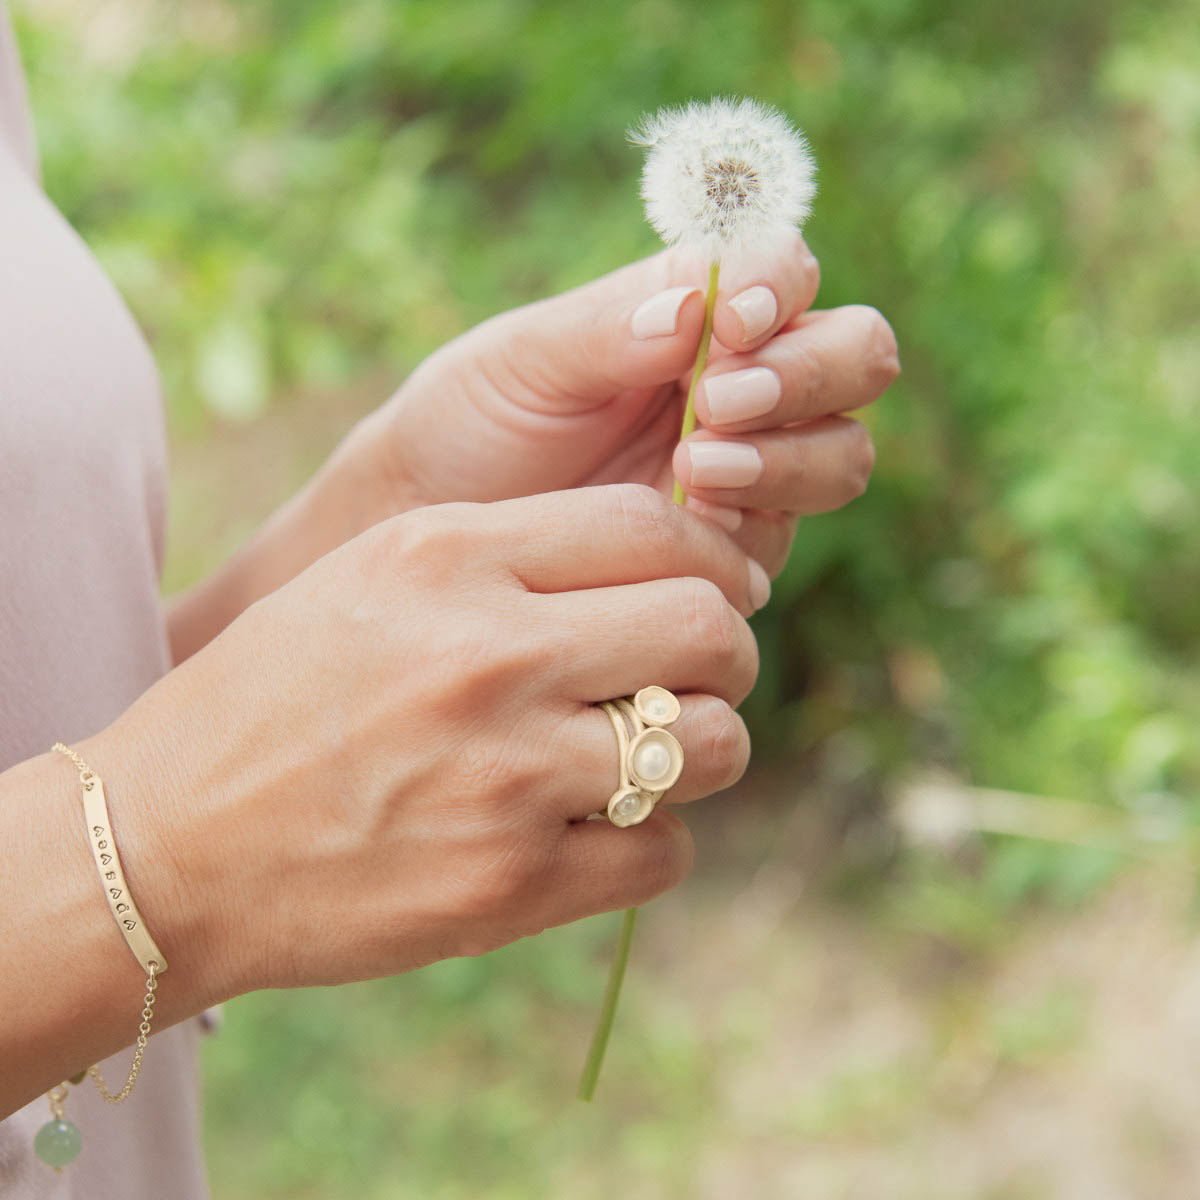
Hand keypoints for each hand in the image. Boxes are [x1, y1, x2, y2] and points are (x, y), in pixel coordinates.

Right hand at [101, 485, 762, 993]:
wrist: (166, 844)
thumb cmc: (272, 697)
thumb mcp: (375, 577)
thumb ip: (515, 558)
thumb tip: (665, 569)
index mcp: (448, 558)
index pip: (654, 527)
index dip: (712, 558)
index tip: (715, 589)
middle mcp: (488, 657)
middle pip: (709, 629)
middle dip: (726, 650)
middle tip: (695, 671)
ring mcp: (506, 778)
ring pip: (713, 744)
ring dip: (703, 747)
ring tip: (644, 753)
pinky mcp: (508, 887)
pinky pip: (666, 852)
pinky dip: (650, 840)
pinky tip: (591, 829)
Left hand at [351, 232, 898, 576]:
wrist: (442, 525)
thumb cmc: (475, 423)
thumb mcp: (525, 362)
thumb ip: (609, 329)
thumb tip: (696, 307)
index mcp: (701, 313)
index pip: (790, 273)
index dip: (784, 288)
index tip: (733, 324)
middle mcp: (747, 383)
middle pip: (857, 356)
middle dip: (807, 376)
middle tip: (717, 407)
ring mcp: (754, 468)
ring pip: (843, 453)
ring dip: (788, 458)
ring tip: (694, 473)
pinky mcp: (737, 546)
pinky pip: (786, 534)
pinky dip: (752, 527)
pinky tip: (688, 528)